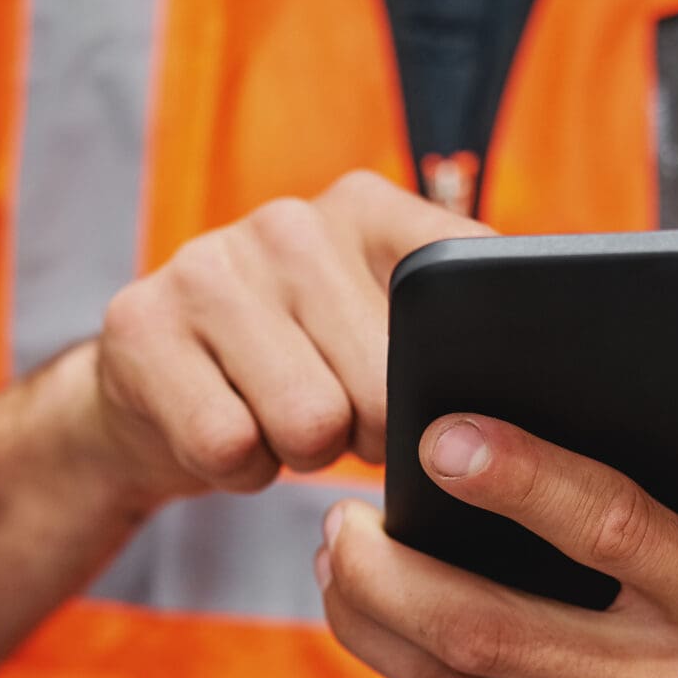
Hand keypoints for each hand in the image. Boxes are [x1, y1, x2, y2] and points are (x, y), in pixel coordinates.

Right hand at [86, 171, 487, 504]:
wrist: (148, 387)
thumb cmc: (299, 368)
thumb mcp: (376, 327)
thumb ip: (453, 331)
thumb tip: (537, 394)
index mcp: (367, 207)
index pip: (457, 292)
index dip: (450, 377)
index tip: (432, 397)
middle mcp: (289, 221)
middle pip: (385, 385)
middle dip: (371, 434)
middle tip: (340, 421)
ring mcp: (207, 266)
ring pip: (309, 422)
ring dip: (302, 454)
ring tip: (282, 425)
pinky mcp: (140, 326)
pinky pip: (228, 447)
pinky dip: (238, 470)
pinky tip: (230, 434)